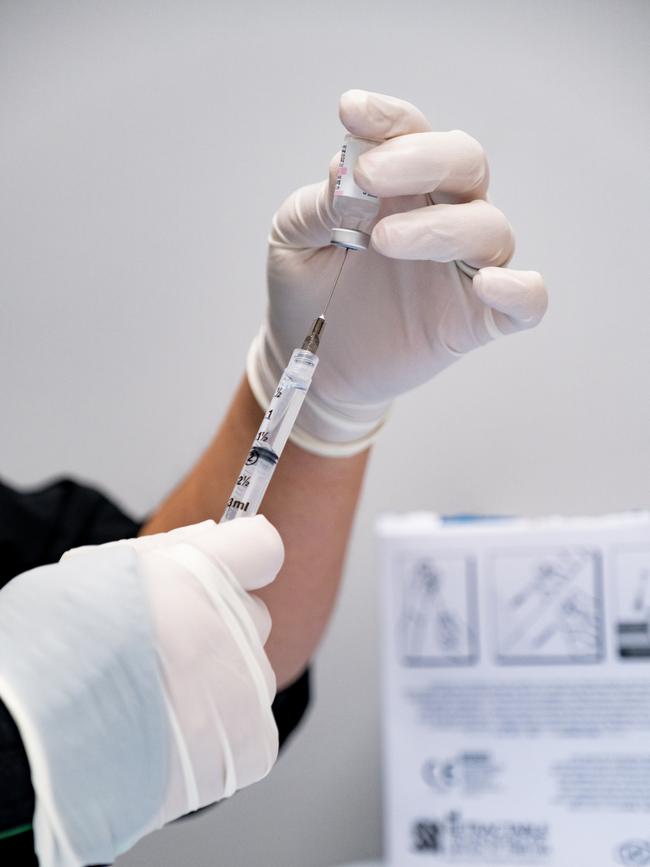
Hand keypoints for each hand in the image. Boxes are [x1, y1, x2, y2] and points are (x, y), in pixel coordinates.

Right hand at [0, 516, 282, 866]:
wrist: (23, 746)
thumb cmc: (49, 656)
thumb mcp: (94, 572)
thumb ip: (162, 557)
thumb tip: (212, 542)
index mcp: (194, 576)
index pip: (263, 546)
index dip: (241, 555)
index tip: (224, 567)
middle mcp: (227, 629)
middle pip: (255, 612)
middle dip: (219, 622)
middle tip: (167, 646)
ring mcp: (241, 692)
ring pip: (253, 671)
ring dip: (220, 680)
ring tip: (161, 699)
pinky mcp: (246, 748)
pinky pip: (255, 728)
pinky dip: (224, 733)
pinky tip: (175, 733)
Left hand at [248, 89, 547, 454]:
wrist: (313, 363)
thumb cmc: (308, 292)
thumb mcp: (294, 238)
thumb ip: (317, 204)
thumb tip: (345, 170)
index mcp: (399, 188)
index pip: (411, 135)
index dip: (389, 120)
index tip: (351, 111)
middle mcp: (440, 217)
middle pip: (466, 164)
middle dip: (422, 159)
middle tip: (369, 175)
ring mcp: (463, 269)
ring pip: (489, 228)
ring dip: (441, 227)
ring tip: (381, 240)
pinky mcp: (476, 321)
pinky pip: (526, 302)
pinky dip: (520, 291)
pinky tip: (487, 285)